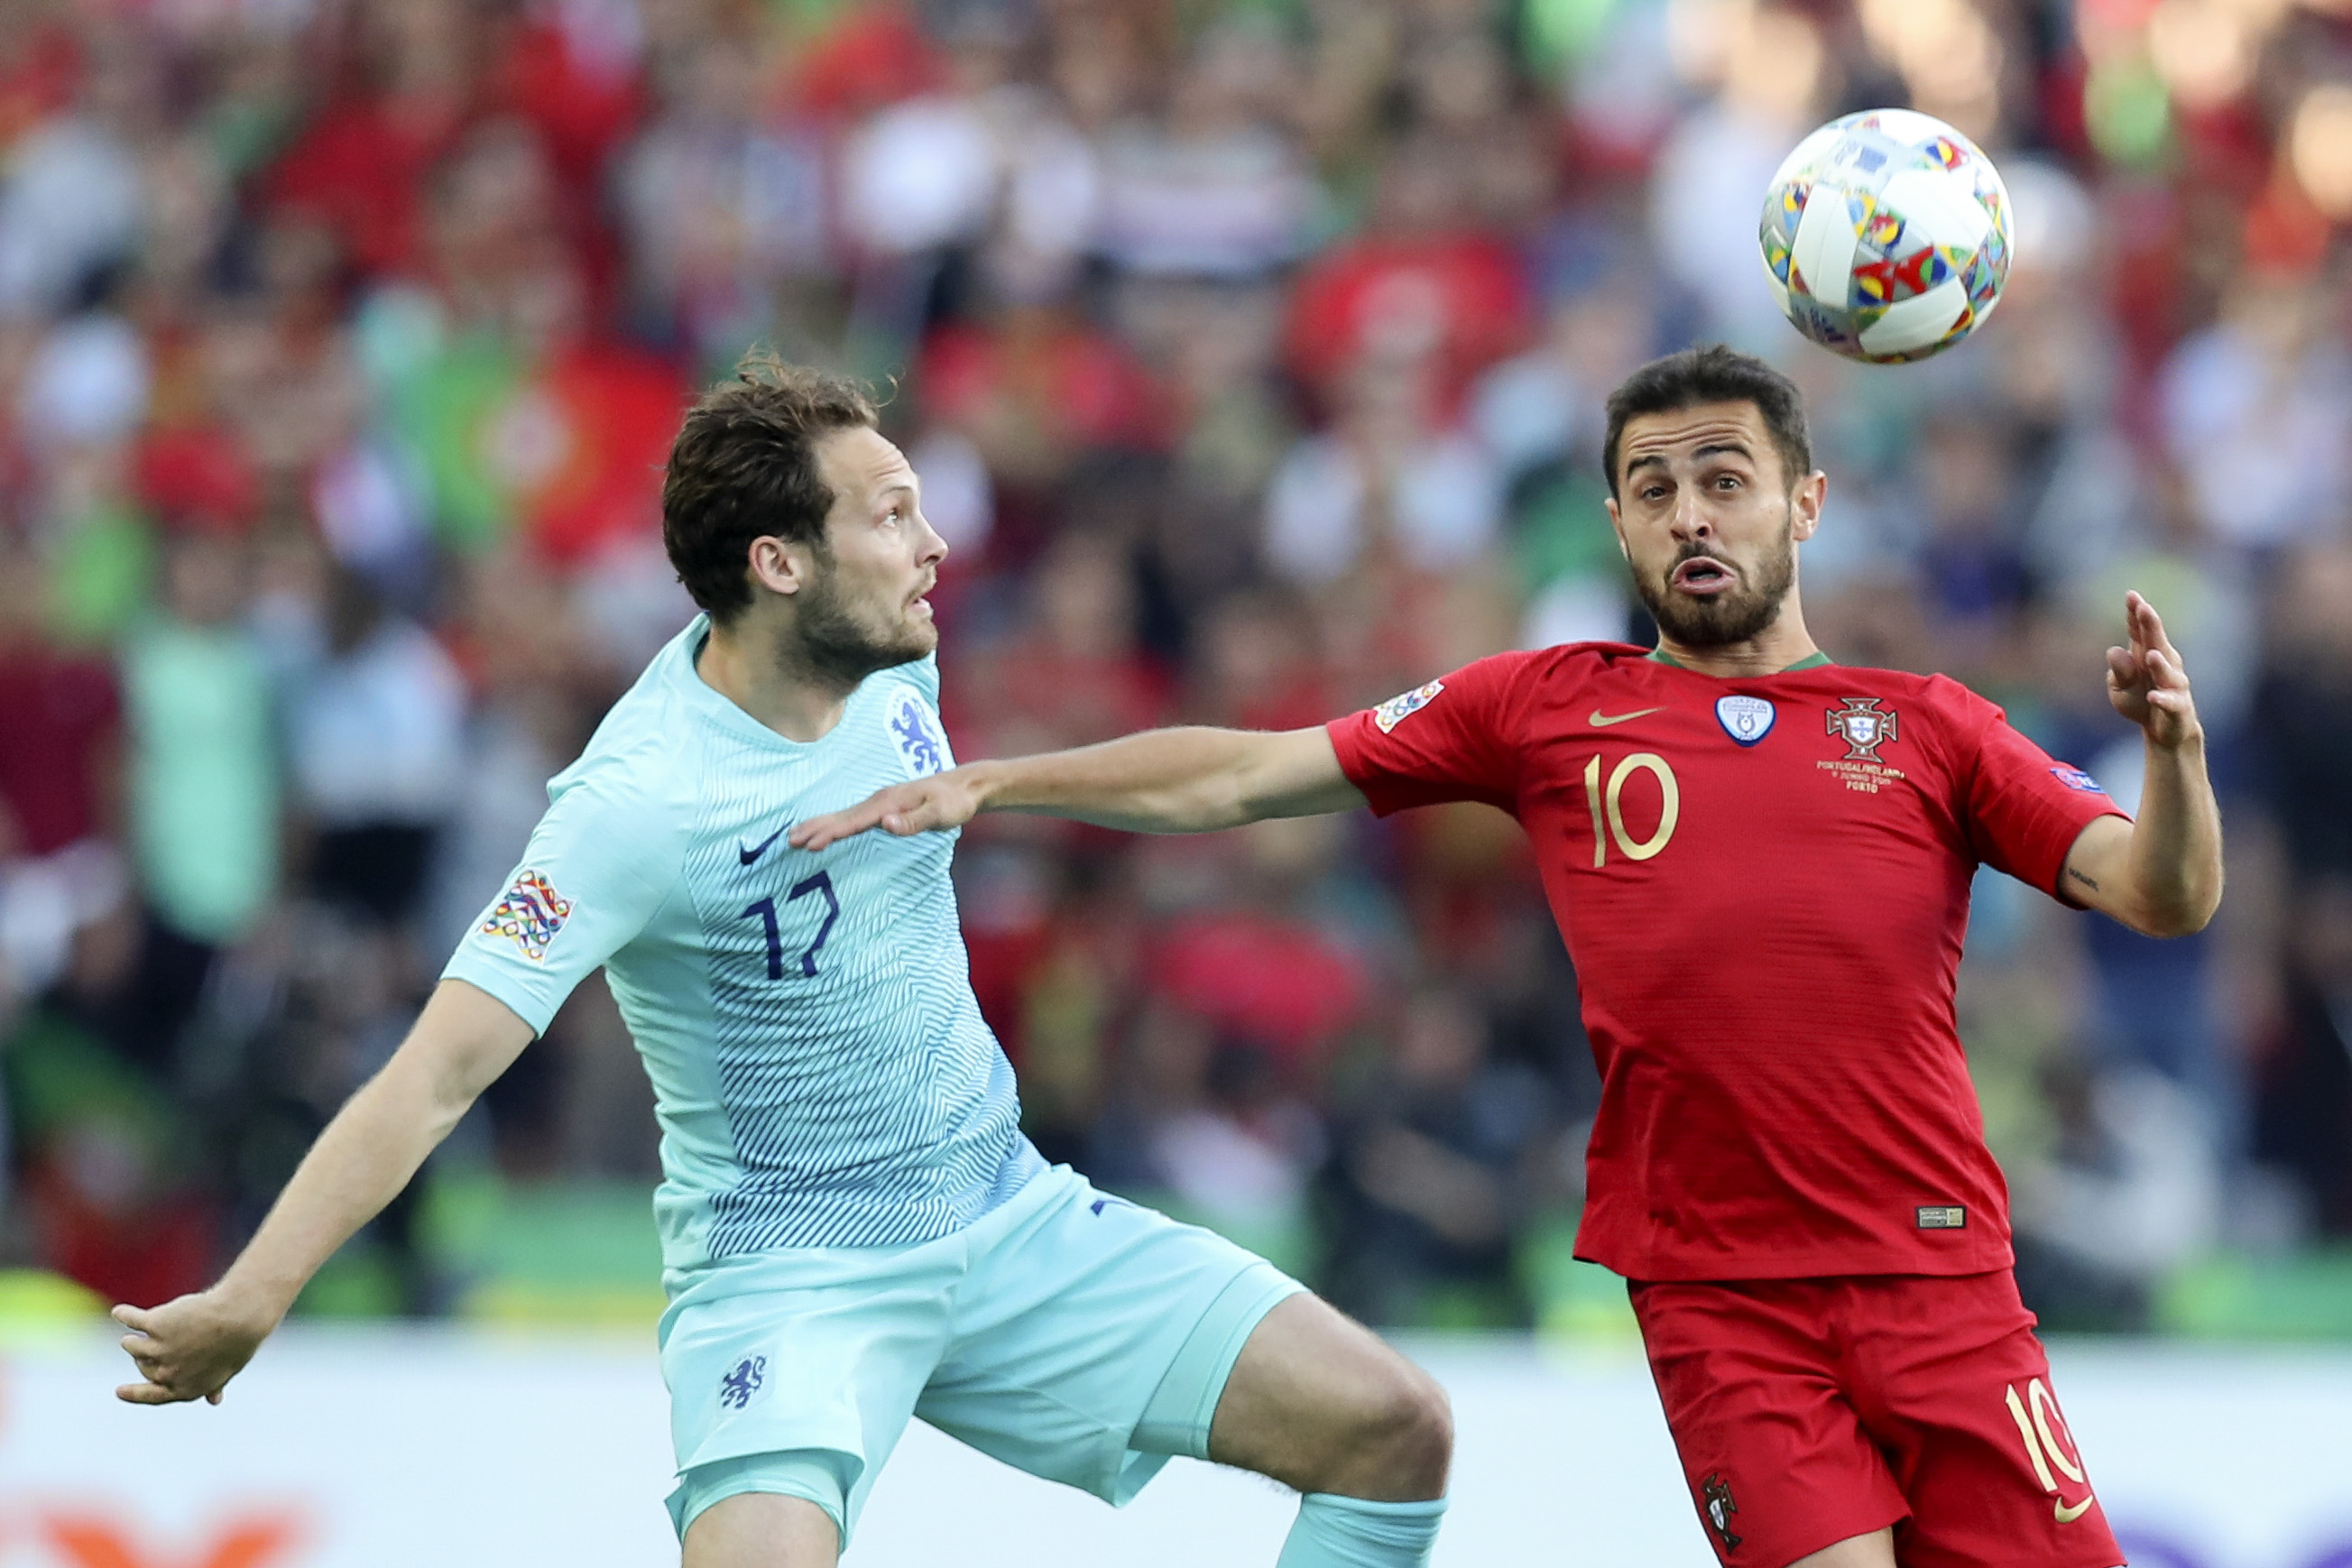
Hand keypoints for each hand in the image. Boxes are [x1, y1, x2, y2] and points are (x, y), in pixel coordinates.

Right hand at [113, 1289, 274, 1405]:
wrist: (240, 1317)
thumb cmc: (239, 1341)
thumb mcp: (227, 1370)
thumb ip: (213, 1384)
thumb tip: (214, 1401)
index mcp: (185, 1389)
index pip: (152, 1396)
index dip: (134, 1394)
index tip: (119, 1391)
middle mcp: (167, 1374)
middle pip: (143, 1365)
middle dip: (145, 1356)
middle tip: (156, 1342)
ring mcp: (158, 1350)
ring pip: (132, 1345)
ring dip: (133, 1338)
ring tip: (137, 1329)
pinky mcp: (155, 1325)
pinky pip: (132, 1320)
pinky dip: (125, 1315)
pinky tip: (120, 1312)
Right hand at [788, 766, 985, 851]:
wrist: (964, 787)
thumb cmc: (954, 803)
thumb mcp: (940, 814)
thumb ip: (914, 821)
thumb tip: (886, 824)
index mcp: (889, 803)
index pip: (854, 821)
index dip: (831, 833)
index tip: (810, 843)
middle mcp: (880, 801)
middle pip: (841, 816)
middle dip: (815, 828)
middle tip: (789, 840)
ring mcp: (880, 803)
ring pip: (844, 815)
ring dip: (820, 825)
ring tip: (796, 836)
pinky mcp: (884, 808)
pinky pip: (853, 817)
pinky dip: (836, 824)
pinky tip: (829, 831)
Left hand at [2106, 591, 2199, 748]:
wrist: (2165, 731)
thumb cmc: (2140, 701)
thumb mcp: (2120, 688)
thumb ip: (2118, 671)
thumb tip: (2114, 651)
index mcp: (2145, 654)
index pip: (2139, 631)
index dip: (2136, 614)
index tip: (2131, 595)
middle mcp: (2164, 664)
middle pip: (2157, 642)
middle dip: (2151, 625)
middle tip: (2144, 608)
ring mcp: (2173, 685)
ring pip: (2168, 672)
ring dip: (2159, 664)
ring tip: (2150, 655)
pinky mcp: (2178, 707)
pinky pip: (2171, 702)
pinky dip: (2162, 700)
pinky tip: (2153, 697)